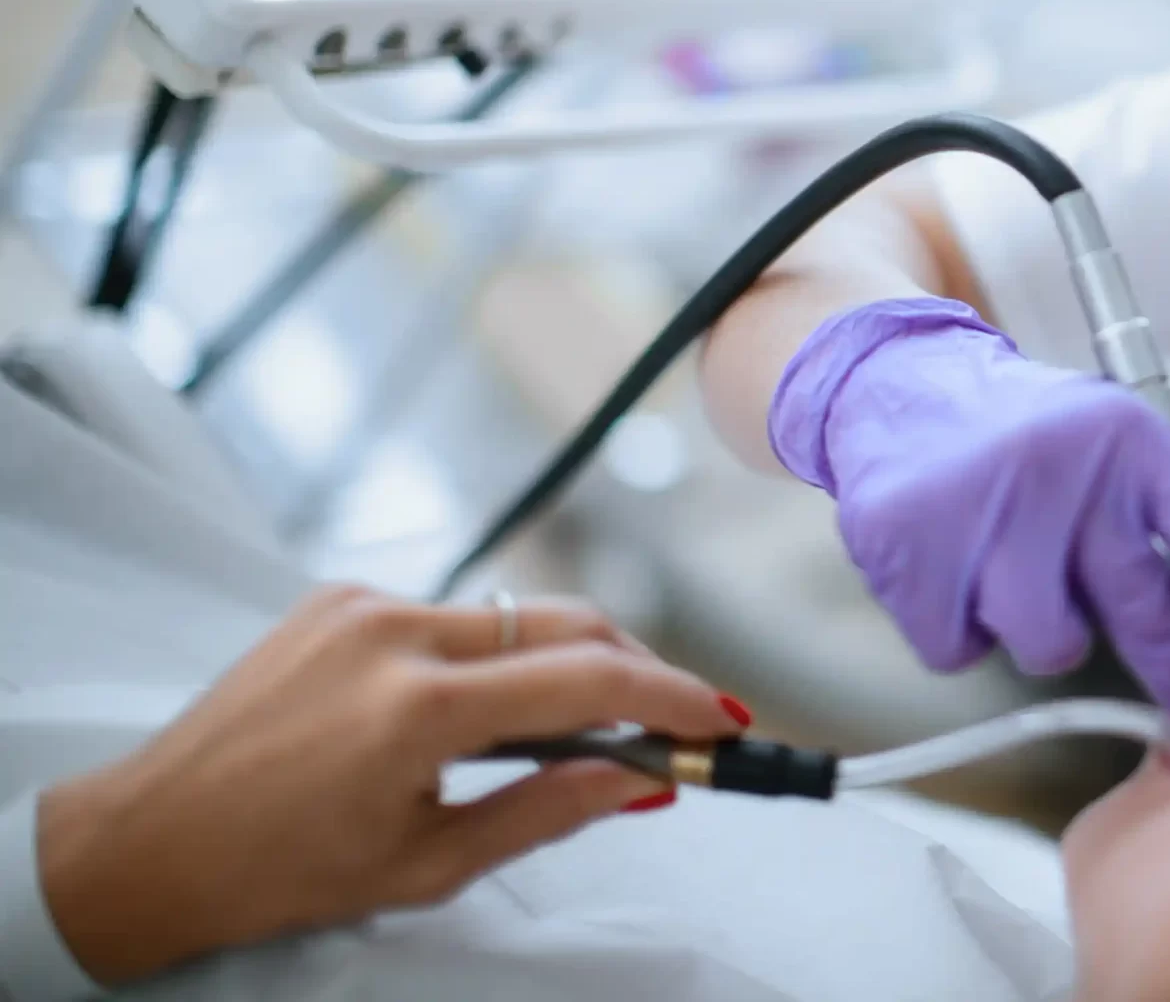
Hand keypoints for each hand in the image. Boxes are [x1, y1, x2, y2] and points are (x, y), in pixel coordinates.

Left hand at [37, 586, 742, 985]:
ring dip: (567, 662)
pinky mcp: (340, 597)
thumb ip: (546, 812)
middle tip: (677, 724)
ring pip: (516, 615)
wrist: (145, 843)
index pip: (587, 680)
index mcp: (415, 708)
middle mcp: (393, 632)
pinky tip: (493, 708)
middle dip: (638, 671)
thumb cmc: (273, 873)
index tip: (723, 722)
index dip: (673, 697)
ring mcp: (363, 603)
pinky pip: (455, 613)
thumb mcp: (424, 865)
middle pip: (568, 625)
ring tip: (587, 729)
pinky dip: (497, 654)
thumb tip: (642, 783)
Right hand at [770, 297, 1169, 754]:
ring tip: (1021, 581)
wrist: (900, 386)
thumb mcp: (1119, 441)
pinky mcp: (914, 550)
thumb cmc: (1029, 435)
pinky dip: (962, 633)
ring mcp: (988, 512)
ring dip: (1046, 637)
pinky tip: (957, 576)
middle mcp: (1069, 472)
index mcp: (1135, 439)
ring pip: (1053, 649)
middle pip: (1156, 621)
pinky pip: (961, 651)